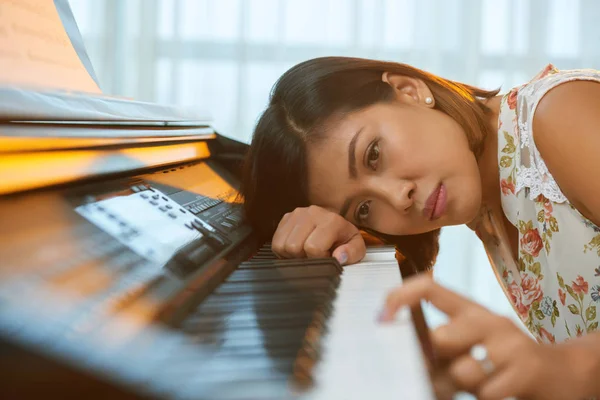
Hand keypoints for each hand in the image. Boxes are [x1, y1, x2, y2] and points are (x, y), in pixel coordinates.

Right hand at [271, 205, 365, 264]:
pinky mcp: (286, 217)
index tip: (326, 256)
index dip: (319, 259)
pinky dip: (283, 250)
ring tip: (305, 252)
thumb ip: (352, 253)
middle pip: (294, 247)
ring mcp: (297, 214)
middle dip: (304, 257)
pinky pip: (275, 241)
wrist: (336, 224)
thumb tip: (339, 256)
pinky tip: (297, 248)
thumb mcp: (356, 248)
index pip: (313, 248)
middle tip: (314, 255)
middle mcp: (312, 213)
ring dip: (292, 254)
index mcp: (331, 220)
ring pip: (282, 245)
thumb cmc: (344, 239)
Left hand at [380, 274, 592, 399]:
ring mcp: (509, 343)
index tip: (382, 318)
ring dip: (461, 386)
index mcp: (469, 309)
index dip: (400, 297)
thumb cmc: (498, 361)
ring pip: (463, 370)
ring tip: (474, 383)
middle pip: (441, 337)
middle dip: (435, 364)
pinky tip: (496, 391)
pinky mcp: (526, 369)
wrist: (556, 374)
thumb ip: (438, 350)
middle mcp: (487, 319)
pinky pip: (486, 394)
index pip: (428, 287)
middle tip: (442, 375)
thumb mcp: (467, 347)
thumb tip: (399, 358)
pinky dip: (485, 398)